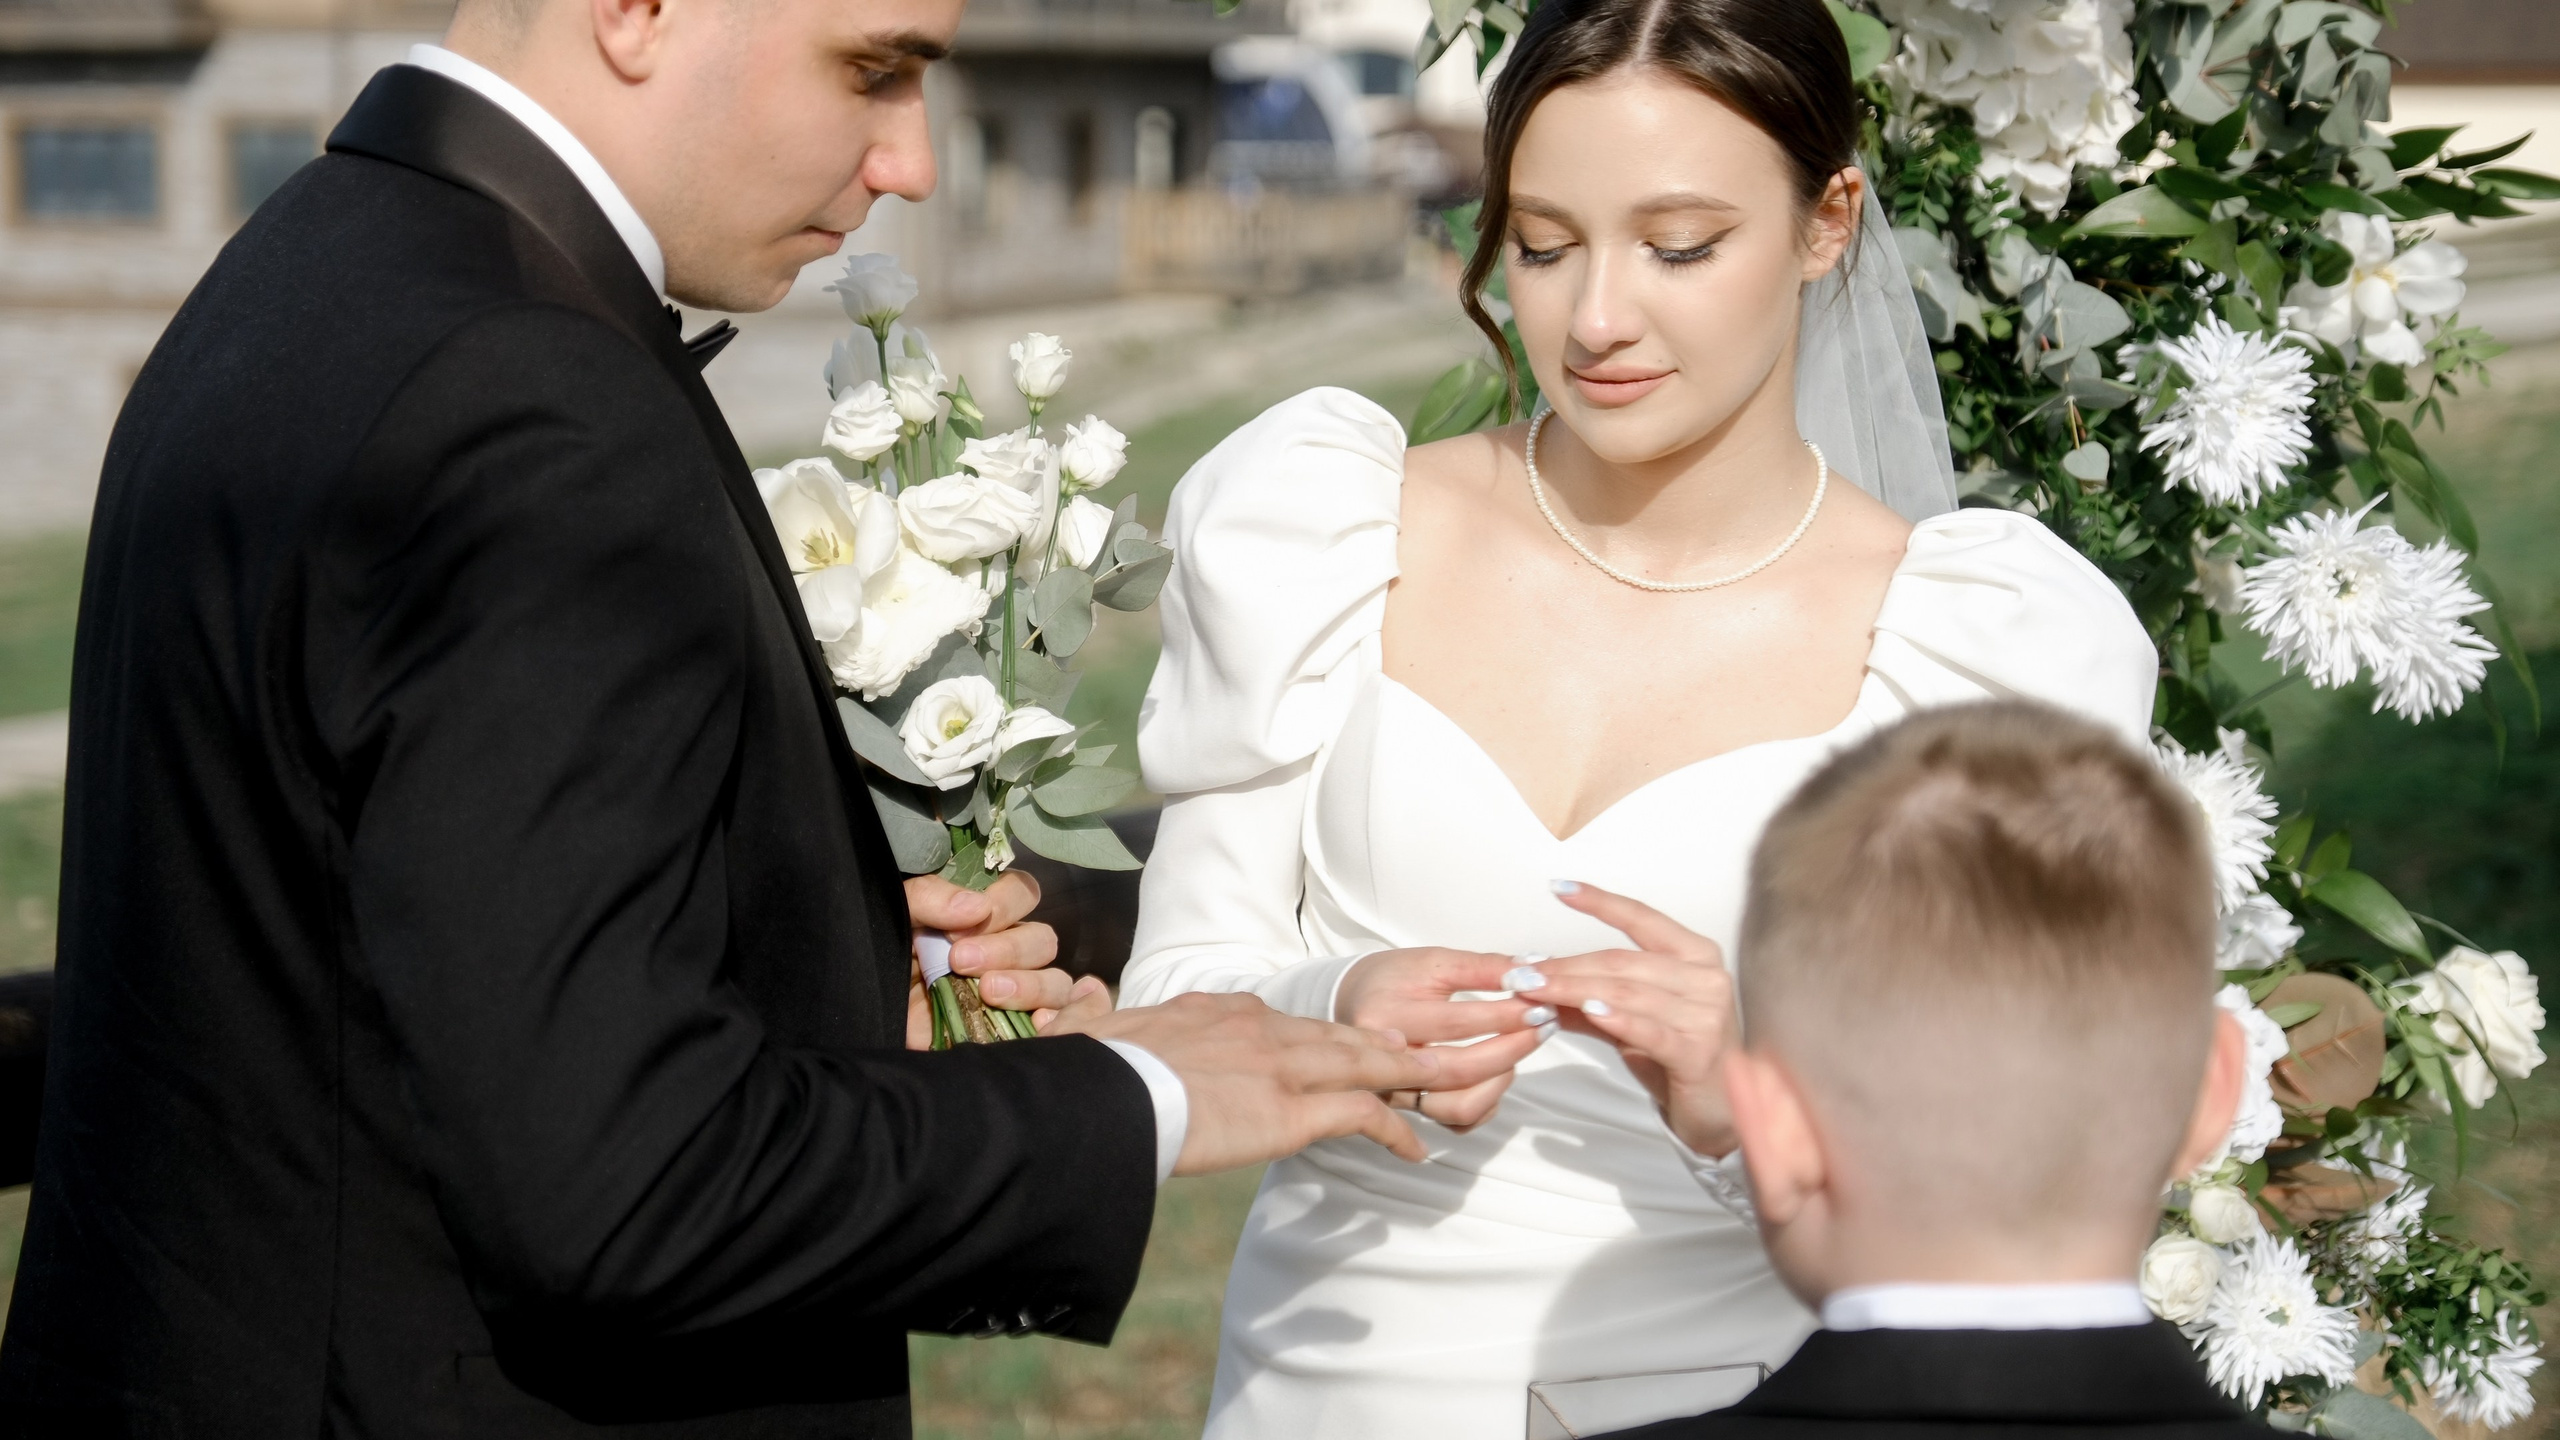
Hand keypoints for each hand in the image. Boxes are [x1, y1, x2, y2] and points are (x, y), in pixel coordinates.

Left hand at [902, 871, 1074, 1047]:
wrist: (870, 1010)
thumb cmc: (888, 953)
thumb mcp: (899, 913)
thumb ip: (930, 898)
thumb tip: (977, 907)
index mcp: (986, 916)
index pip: (1023, 894)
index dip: (1005, 904)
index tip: (962, 925)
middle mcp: (1008, 950)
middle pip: (1041, 940)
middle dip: (1007, 949)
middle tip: (960, 961)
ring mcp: (1015, 992)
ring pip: (1055, 982)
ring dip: (1029, 985)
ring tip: (987, 992)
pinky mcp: (1012, 1030)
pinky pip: (1050, 1025)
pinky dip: (1048, 1022)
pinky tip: (1030, 1022)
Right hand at [1053, 992, 1442, 1172]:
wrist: (1104, 1096)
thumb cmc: (1088, 1073)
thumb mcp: (1089, 1030)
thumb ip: (1091, 1014)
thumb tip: (1074, 1001)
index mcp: (1215, 1009)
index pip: (1278, 1019)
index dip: (1311, 1033)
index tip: (1328, 1039)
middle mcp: (1259, 1027)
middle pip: (1334, 1033)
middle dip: (1376, 1039)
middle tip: (1409, 1044)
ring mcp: (1281, 1067)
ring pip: (1363, 1061)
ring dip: (1406, 1071)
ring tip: (1440, 1080)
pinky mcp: (1291, 1113)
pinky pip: (1361, 1115)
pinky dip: (1395, 1128)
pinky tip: (1416, 1149)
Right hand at [1336, 947, 1550, 1130]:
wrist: (1354, 1002)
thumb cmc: (1395, 978)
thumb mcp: (1433, 961)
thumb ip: (1483, 967)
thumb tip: (1533, 975)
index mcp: (1385, 1016)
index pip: (1456, 1023)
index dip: (1506, 1016)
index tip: (1541, 1004)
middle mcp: (1386, 1062)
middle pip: (1460, 1070)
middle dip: (1513, 1049)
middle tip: (1544, 1026)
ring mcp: (1397, 1091)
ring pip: (1459, 1107)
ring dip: (1500, 1081)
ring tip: (1517, 1052)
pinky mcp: (1411, 1108)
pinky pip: (1457, 1121)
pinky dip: (1486, 1103)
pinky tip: (1495, 1076)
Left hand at [1520, 882, 1736, 1156]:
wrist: (1719, 1112)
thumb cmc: (1677, 1058)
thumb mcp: (1630, 1022)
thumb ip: (1589, 999)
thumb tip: (1537, 981)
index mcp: (1695, 956)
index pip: (1641, 919)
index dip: (1600, 902)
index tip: (1560, 888)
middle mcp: (1706, 977)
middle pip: (1622, 962)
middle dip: (1566, 966)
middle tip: (1522, 972)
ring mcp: (1707, 1014)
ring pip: (1627, 993)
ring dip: (1575, 991)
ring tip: (1535, 991)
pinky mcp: (1699, 1051)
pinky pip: (1651, 1030)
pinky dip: (1618, 1019)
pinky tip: (1589, 1011)